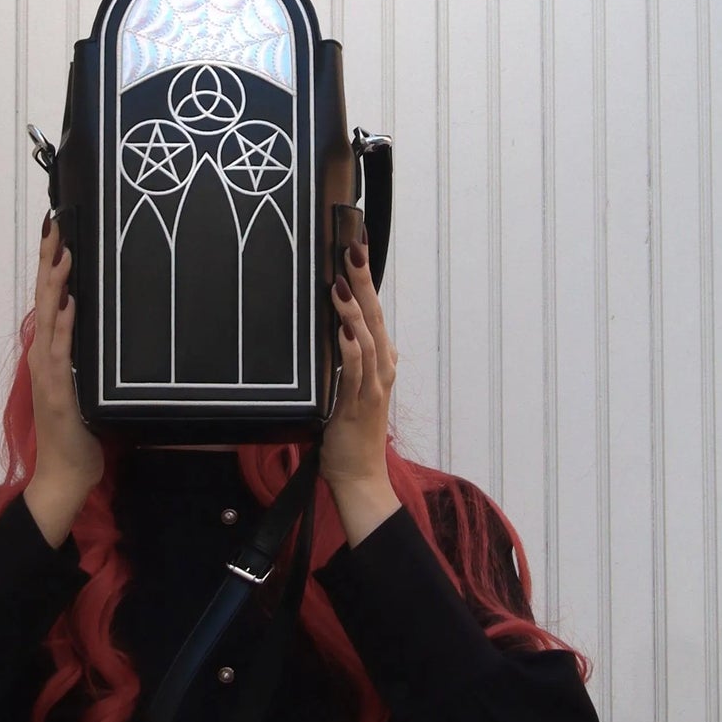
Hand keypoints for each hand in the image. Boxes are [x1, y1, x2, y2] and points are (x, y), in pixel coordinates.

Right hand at [24, 220, 104, 546]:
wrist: (64, 475)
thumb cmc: (77, 432)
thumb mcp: (82, 384)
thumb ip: (81, 355)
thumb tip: (90, 323)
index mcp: (50, 353)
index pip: (48, 299)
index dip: (50, 265)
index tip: (56, 230)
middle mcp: (44, 357)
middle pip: (43, 298)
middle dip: (48, 261)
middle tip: (55, 224)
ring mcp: (48, 375)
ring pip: (50, 319)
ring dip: (56, 285)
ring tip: (64, 253)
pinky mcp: (60, 394)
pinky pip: (61, 354)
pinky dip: (63, 328)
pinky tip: (69, 305)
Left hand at [321, 244, 400, 546]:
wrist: (360, 476)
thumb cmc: (351, 433)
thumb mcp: (350, 386)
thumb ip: (350, 359)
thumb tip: (344, 330)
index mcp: (379, 359)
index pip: (373, 310)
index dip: (365, 277)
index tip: (355, 244)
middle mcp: (381, 367)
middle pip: (374, 315)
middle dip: (363, 279)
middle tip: (352, 247)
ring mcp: (373, 386)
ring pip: (367, 338)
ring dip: (353, 309)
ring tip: (339, 282)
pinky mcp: (359, 405)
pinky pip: (356, 372)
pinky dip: (351, 350)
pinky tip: (343, 331)